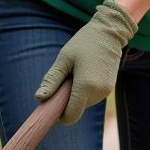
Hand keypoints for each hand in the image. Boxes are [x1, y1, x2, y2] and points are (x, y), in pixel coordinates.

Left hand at [36, 0, 137, 124]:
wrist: (110, 32)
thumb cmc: (84, 43)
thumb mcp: (64, 58)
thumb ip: (52, 80)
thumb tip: (39, 98)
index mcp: (85, 86)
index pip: (70, 117)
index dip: (59, 115)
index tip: (54, 102)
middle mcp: (98, 92)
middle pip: (76, 110)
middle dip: (67, 101)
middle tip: (66, 80)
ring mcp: (106, 90)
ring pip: (84, 104)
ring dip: (77, 95)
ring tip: (78, 73)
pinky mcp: (110, 87)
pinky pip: (92, 97)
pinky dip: (86, 91)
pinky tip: (87, 73)